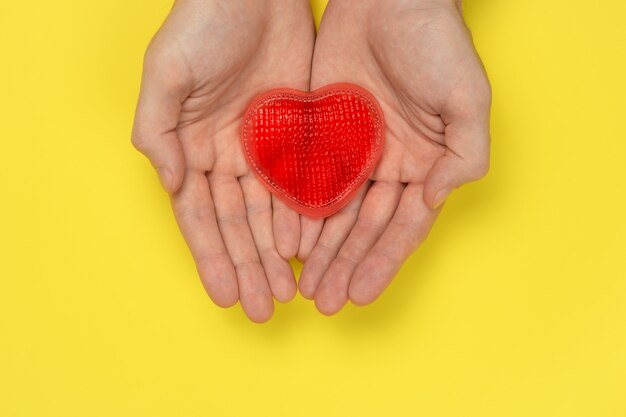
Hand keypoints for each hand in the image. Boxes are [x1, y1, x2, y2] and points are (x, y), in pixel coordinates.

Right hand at [132, 0, 314, 321]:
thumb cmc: (201, 23)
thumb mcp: (165, 74)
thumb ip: (157, 132)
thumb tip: (170, 185)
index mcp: (193, 148)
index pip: (201, 216)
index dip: (211, 257)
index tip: (223, 295)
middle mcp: (228, 156)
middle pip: (238, 224)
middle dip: (248, 267)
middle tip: (261, 310)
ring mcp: (265, 148)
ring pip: (271, 213)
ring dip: (275, 254)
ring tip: (286, 292)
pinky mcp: (298, 135)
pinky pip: (302, 184)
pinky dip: (304, 218)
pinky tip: (307, 249)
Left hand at [298, 0, 490, 313]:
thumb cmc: (435, 41)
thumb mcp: (468, 97)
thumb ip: (464, 154)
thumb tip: (436, 200)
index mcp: (424, 164)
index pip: (402, 226)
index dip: (382, 262)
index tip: (360, 295)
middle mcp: (387, 165)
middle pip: (362, 227)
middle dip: (343, 265)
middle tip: (324, 303)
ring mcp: (351, 150)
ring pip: (331, 212)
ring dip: (318, 250)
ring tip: (301, 286)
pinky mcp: (319, 132)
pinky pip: (305, 179)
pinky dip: (296, 211)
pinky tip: (285, 241)